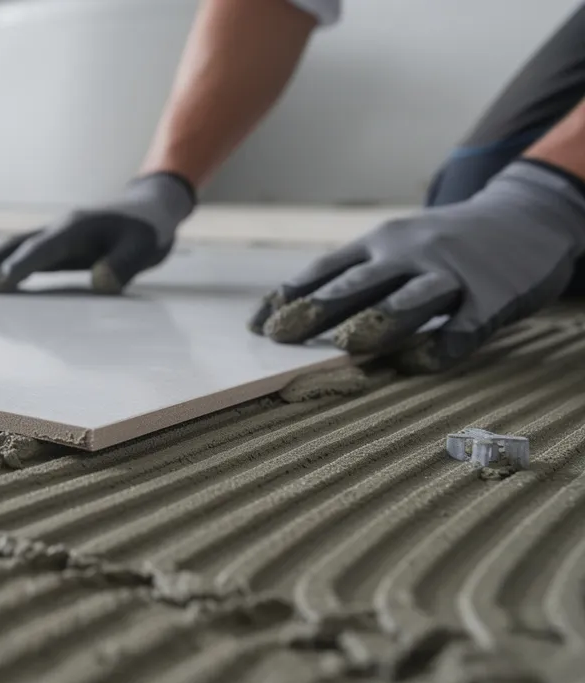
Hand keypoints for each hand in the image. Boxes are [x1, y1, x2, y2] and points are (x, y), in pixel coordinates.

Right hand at [0, 173, 196, 293]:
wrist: (149, 208)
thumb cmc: (147, 231)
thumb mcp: (144, 248)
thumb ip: (123, 265)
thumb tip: (100, 282)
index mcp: (75, 227)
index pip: (41, 251)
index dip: (18, 269)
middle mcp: (56, 229)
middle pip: (12, 246)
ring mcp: (52, 236)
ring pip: (9, 249)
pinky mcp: (52, 246)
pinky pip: (18, 256)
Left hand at [250, 160, 584, 371]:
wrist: (528, 215)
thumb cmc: (441, 244)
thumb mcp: (393, 245)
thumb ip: (347, 278)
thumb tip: (275, 316)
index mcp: (379, 243)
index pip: (324, 271)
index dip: (289, 298)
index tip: (256, 328)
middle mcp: (410, 256)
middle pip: (357, 285)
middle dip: (316, 310)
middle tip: (280, 336)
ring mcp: (451, 275)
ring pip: (409, 300)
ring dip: (377, 321)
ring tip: (348, 344)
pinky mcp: (491, 299)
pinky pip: (463, 328)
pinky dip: (442, 346)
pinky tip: (418, 363)